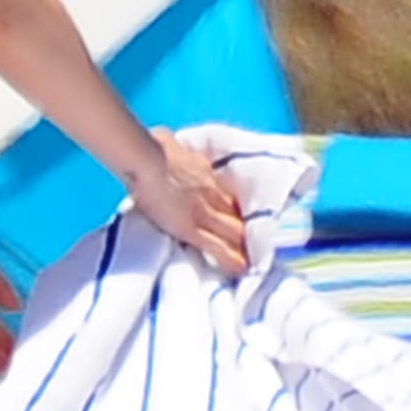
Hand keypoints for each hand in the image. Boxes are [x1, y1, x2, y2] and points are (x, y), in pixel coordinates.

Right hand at [129, 130, 248, 274]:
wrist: (148, 162)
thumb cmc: (153, 147)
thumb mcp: (169, 142)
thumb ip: (176, 148)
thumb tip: (168, 141)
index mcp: (207, 174)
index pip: (231, 194)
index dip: (241, 206)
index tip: (250, 215)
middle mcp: (213, 194)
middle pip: (239, 214)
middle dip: (251, 229)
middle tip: (262, 243)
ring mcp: (205, 214)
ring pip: (234, 232)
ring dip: (245, 246)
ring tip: (257, 260)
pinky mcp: (192, 230)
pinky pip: (217, 247)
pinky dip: (230, 259)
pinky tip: (240, 269)